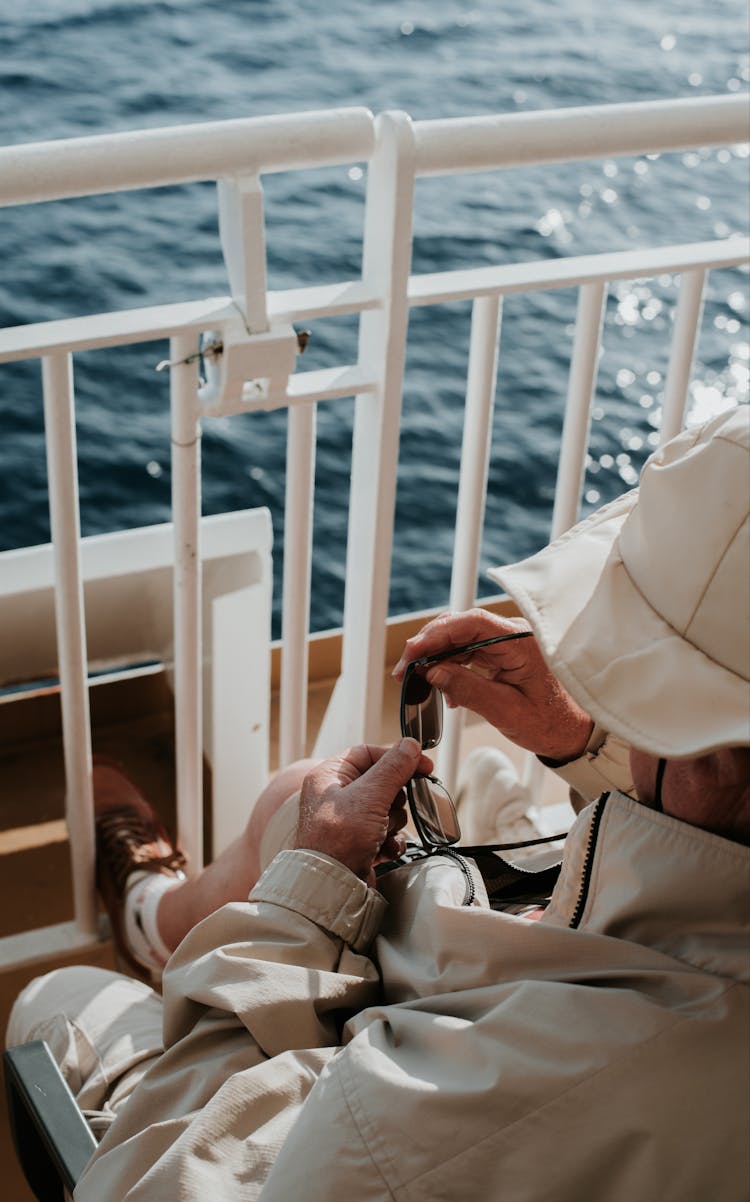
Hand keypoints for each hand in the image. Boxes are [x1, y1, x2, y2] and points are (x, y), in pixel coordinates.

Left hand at [294, 740, 431, 885]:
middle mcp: (336, 795)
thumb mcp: (369, 796)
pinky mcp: (358, 843)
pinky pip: (386, 832)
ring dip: (392, 822)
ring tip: (380, 832)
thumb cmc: (338, 840)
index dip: (397, 757)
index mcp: (330, 775)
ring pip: (387, 808)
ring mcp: (348, 821)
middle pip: (382, 782)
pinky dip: (390, 840)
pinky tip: (384, 848)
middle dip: (394, 798)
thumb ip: (393, 768)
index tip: (423, 764)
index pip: (368, 752)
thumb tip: (410, 745)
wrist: (331, 888)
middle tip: (391, 807)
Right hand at [393, 609, 592, 762]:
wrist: (569, 732)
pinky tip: (439, 685)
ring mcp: (505, 643)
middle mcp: (513, 635)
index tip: (413, 652)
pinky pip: (466, 650)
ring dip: (433, 656)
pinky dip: (447, 664)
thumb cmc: (549, 723)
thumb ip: (469, 690)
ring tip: (414, 678)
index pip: (473, 624)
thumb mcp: (506, 712)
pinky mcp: (499, 653)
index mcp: (522, 643)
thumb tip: (432, 673)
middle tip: (405, 671)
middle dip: (428, 645)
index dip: (438, 633)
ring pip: (459, 637)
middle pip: (460, 626)